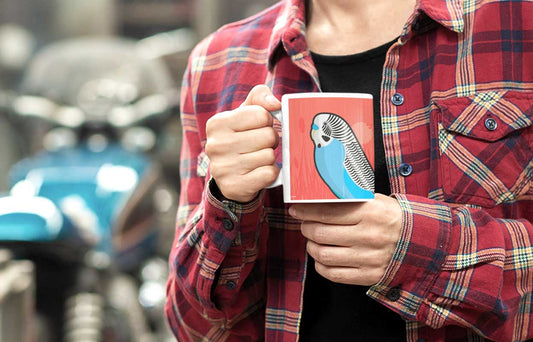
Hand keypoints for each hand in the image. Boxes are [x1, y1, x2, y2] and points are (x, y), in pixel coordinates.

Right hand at [205, 85, 280, 202]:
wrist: (228, 176)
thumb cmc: (240, 138)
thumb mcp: (245, 113)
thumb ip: (259, 97)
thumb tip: (275, 103)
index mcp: (217, 123)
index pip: (261, 115)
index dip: (266, 122)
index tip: (257, 128)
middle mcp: (216, 145)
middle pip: (268, 136)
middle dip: (270, 140)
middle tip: (259, 146)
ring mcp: (223, 168)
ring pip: (269, 156)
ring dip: (269, 158)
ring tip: (256, 159)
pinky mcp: (234, 187)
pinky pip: (269, 174)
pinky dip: (270, 173)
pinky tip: (258, 173)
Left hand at [289, 194, 402, 285]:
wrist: (420, 241)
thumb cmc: (391, 217)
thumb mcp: (374, 200)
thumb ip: (347, 199)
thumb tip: (314, 198)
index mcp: (370, 213)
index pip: (325, 212)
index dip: (305, 211)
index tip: (296, 209)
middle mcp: (369, 236)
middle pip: (320, 233)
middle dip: (306, 228)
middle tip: (305, 224)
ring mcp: (369, 258)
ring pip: (323, 254)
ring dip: (311, 247)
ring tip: (313, 241)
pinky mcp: (369, 276)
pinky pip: (334, 274)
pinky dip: (321, 266)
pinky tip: (322, 257)